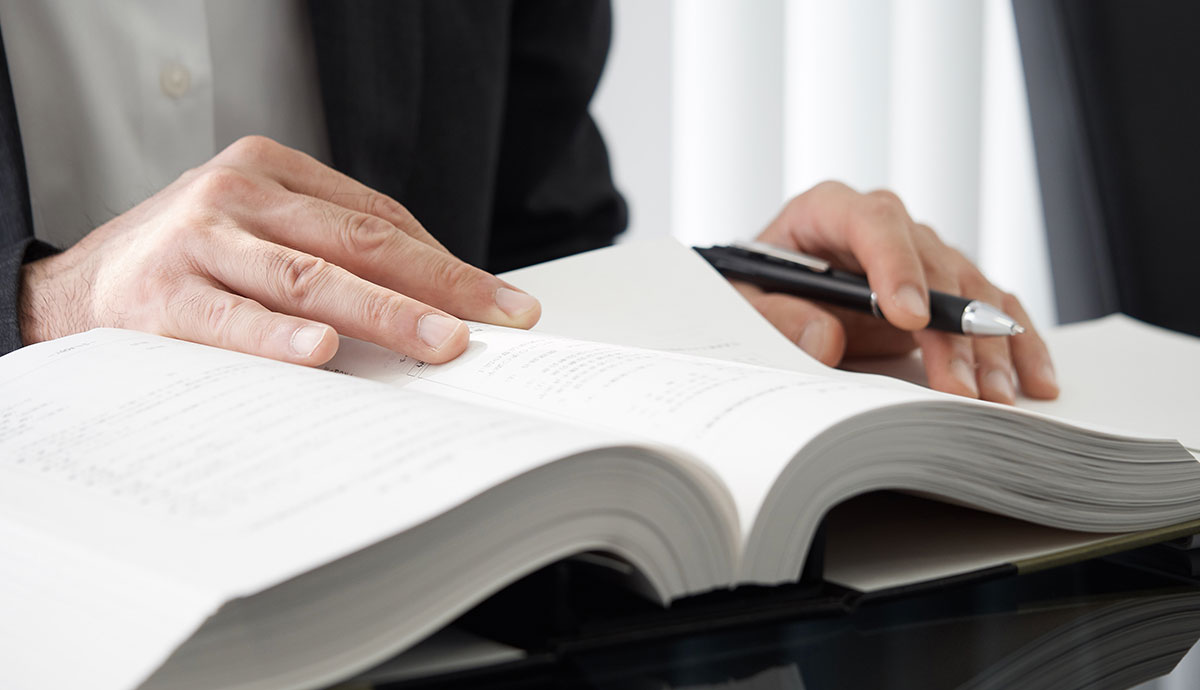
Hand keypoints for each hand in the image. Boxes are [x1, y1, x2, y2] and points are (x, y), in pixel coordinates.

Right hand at [18, 136, 540, 364]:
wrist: (76, 292)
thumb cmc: (188, 266)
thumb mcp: (259, 233)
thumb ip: (331, 255)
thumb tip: (436, 309)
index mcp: (272, 169)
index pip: (379, 218)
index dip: (446, 263)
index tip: (501, 304)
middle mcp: (238, 192)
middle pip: (359, 241)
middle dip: (441, 287)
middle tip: (498, 322)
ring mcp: (200, 239)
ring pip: (310, 277)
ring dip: (385, 312)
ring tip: (441, 344)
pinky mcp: (162, 294)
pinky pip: (232, 319)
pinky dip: (279, 337)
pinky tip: (322, 353)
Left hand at [735, 181, 1057, 403]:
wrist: (762, 295)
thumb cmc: (749, 291)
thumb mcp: (740, 304)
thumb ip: (774, 317)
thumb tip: (823, 339)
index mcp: (828, 211)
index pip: (874, 221)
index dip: (897, 265)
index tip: (910, 317)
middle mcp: (883, 226)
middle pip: (933, 263)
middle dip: (951, 330)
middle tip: (958, 388)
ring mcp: (918, 256)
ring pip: (970, 288)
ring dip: (988, 346)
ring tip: (996, 397)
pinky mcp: (940, 290)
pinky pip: (988, 309)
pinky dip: (1014, 343)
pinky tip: (1034, 378)